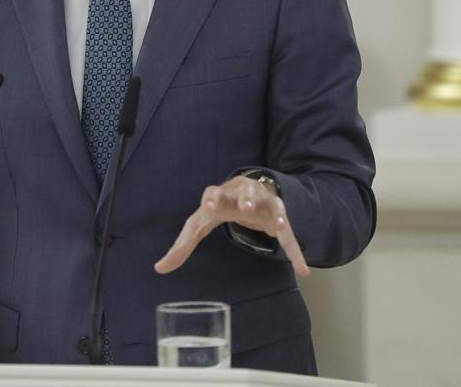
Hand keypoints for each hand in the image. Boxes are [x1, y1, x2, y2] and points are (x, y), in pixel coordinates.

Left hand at [154, 175, 310, 276]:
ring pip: (271, 203)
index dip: (210, 199)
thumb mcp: (198, 225)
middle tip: (246, 208)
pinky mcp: (278, 216)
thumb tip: (159, 269)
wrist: (246, 192)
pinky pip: (289, 235)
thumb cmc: (217, 208)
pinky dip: (295, 251)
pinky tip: (301, 269)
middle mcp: (242, 195)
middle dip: (246, 199)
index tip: (208, 207)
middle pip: (245, 192)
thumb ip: (182, 246)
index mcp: (219, 196)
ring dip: (275, 213)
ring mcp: (263, 202)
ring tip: (277, 226)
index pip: (212, 192)